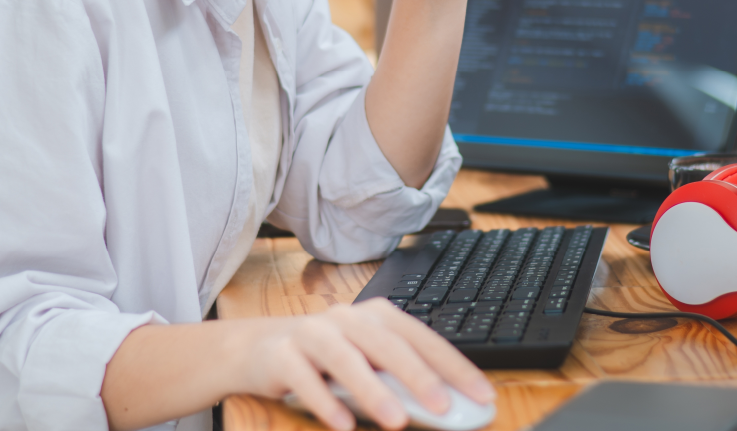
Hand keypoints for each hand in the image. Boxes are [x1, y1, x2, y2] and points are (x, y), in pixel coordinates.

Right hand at [238, 300, 491, 430]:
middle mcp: (348, 319)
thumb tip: (443, 405)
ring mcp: (313, 333)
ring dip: (374, 392)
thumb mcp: (365, 362)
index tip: (480, 394)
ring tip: (396, 421)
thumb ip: (398, 378)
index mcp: (378, 316)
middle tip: (444, 407)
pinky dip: (325, 402)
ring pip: (347, 360)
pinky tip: (343, 425)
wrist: (255, 348)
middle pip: (389, 346)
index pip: (424, 339)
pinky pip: (305, 379)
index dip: (454, 366)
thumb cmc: (325, 357)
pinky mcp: (281, 354)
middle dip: (420, 377)